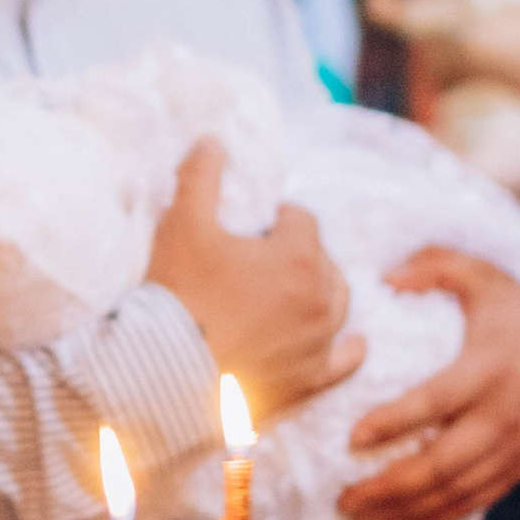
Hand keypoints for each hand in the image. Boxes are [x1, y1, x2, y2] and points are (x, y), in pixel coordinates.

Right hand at [146, 140, 363, 424]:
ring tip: (293, 291)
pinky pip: (344, 361)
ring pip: (336, 303)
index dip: (275, 220)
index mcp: (300, 256)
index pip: (301, 220)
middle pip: (322, 260)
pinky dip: (350, 350)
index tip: (253, 228)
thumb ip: (201, 176)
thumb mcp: (182, 224)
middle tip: (259, 261)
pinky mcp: (309, 380)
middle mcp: (322, 298)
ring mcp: (319, 343)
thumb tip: (212, 140)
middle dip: (298, 253)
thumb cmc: (177, 295)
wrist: (165, 375)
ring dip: (320, 291)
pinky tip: (353, 342)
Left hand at [339, 248, 519, 519]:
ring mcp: (515, 447)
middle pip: (442, 462)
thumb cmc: (516, 312)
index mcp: (489, 369)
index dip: (394, 422)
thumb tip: (389, 277)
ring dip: (407, 509)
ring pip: (457, 491)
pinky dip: (438, 516)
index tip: (353, 437)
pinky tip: (402, 519)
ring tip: (363, 514)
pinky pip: (478, 501)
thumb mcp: (482, 276)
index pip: (436, 402)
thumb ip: (437, 267)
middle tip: (345, 497)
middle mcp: (504, 415)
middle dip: (390, 485)